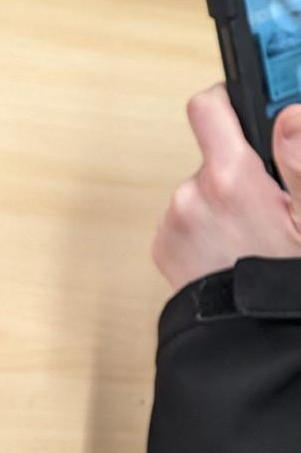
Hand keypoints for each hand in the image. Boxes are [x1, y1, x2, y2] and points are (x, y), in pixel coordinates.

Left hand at [153, 85, 300, 290]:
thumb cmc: (287, 284)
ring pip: (201, 192)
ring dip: (223, 205)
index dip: (226, 104)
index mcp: (228, 179)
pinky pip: (186, 221)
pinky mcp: (165, 248)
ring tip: (254, 239)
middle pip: (212, 157)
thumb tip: (290, 115)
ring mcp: (174, 223)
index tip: (243, 113)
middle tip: (270, 206)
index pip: (208, 108)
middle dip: (238, 171)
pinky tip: (234, 254)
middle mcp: (191, 195)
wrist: (257, 348)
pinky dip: (207, 230)